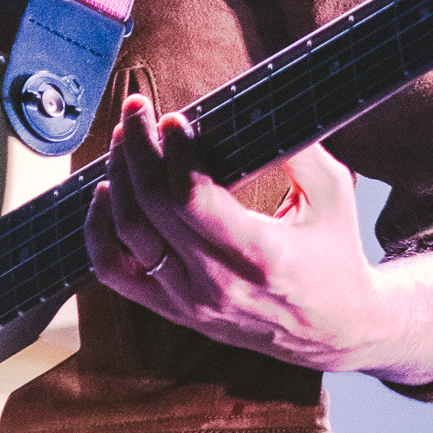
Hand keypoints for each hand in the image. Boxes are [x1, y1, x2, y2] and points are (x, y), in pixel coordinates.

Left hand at [85, 94, 432, 382]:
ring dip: (117, 177)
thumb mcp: (334, 195)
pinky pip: (113, 271)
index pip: (191, 198)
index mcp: (260, 255)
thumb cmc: (334, 253)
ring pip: (127, 234)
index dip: (173, 152)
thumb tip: (261, 102)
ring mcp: (190, 303)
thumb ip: (301, 149)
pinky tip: (104, 193)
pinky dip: (97, 231)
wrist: (333, 331)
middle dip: (138, 146)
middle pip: (153, 206)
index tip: (171, 118)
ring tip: (124, 138)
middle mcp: (218, 285)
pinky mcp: (173, 311)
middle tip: (137, 108)